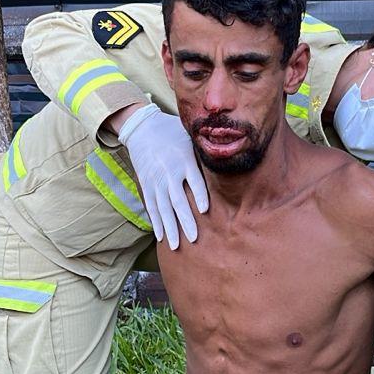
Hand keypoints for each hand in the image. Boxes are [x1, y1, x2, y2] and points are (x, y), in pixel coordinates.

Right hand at [116, 103, 208, 249]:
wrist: (142, 128)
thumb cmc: (174, 134)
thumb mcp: (191, 139)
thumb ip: (205, 155)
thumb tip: (230, 165)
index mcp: (183, 159)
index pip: (193, 179)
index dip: (199, 195)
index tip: (205, 210)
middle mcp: (169, 172)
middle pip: (177, 199)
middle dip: (185, 220)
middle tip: (193, 238)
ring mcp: (155, 180)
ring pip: (163, 208)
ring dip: (169, 228)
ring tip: (175, 246)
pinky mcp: (146, 185)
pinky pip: (151, 207)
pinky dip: (156, 222)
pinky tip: (161, 237)